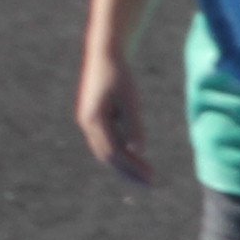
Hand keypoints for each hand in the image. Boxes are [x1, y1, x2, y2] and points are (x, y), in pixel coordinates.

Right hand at [79, 56, 151, 185]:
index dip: (133, 167)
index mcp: (94, 119)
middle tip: (151, 185)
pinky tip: (136, 161)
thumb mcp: (130, 98)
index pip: (114, 152)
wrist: (105, 54)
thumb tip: (138, 150)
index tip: (152, 178)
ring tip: (145, 178)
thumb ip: (134, 124)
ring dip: (125, 166)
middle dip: (129, 173)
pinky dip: (121, 155)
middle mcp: (88, 123)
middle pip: (108, 157)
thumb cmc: (119, 73)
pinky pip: (107, 143)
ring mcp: (89, 122)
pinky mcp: (94, 119)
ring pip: (106, 152)